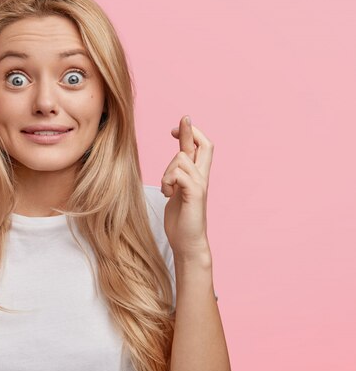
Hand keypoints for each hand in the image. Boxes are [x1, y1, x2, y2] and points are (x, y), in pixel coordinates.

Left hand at [161, 115, 213, 262]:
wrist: (187, 242)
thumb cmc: (181, 220)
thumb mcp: (176, 192)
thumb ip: (178, 176)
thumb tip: (174, 163)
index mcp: (196, 176)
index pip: (199, 147)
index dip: (190, 133)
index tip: (175, 128)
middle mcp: (202, 177)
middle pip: (204, 145)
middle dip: (189, 131)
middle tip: (174, 127)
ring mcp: (200, 185)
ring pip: (180, 158)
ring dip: (167, 171)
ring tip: (167, 189)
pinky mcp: (195, 195)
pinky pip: (180, 174)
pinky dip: (169, 181)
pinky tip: (168, 194)